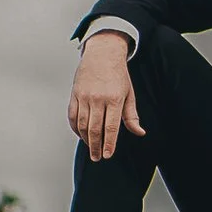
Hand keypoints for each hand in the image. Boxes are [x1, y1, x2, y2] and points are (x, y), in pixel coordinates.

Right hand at [68, 32, 142, 159]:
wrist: (102, 54)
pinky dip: (75, 128)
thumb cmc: (118, 75)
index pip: (111, 127)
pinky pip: (72, 116)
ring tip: (91, 148)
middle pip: (94, 129)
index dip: (109, 144)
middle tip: (98, 157)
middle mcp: (97, 99)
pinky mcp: (74, 95)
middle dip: (96, 146)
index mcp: (114, 99)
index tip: (108, 155)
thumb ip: (132, 116)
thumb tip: (139, 132)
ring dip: (85, 139)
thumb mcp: (129, 94)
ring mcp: (84, 97)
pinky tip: (81, 135)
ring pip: (81, 124)